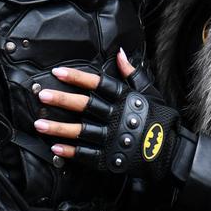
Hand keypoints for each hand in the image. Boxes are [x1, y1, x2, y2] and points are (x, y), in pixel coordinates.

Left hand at [34, 49, 180, 179]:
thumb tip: (120, 53)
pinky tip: (55, 148)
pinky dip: (71, 152)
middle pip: (86, 106)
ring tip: (39, 123)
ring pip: (81, 131)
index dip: (78, 77)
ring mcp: (112, 138)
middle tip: (43, 95)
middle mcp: (117, 117)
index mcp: (125, 99)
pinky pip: (88, 154)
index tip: (58, 72)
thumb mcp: (149, 93)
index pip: (98, 84)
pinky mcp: (110, 157)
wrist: (171, 152)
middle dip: (63, 100)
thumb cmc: (159, 120)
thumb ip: (132, 74)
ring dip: (59, 127)